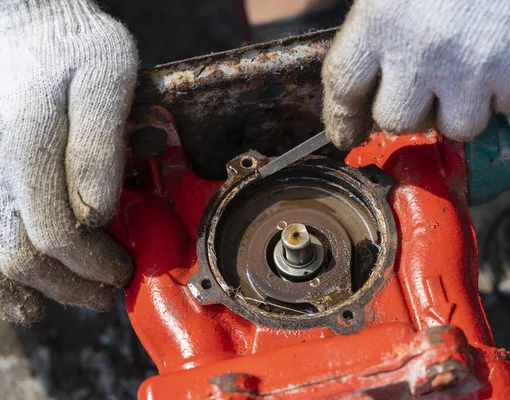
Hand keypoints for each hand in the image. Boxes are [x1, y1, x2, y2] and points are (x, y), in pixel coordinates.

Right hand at [0, 0, 137, 322]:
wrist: (29, 29)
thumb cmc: (76, 48)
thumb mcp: (107, 73)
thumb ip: (101, 141)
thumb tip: (98, 209)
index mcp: (30, 141)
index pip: (56, 230)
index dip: (92, 261)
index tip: (122, 269)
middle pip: (21, 252)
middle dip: (71, 282)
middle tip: (108, 288)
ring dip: (39, 287)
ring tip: (80, 295)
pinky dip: (4, 280)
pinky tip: (27, 296)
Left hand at [322, 0, 509, 148]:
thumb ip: (374, 24)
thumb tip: (366, 70)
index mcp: (378, 20)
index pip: (344, 89)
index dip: (342, 118)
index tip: (348, 133)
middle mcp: (419, 51)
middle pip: (395, 120)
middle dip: (408, 110)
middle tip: (425, 88)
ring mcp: (471, 66)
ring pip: (454, 128)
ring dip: (459, 108)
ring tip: (469, 70)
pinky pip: (506, 109)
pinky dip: (506, 92)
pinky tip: (504, 58)